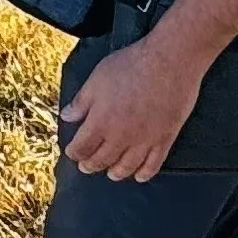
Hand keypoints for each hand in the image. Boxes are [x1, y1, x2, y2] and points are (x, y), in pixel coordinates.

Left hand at [62, 31, 208, 182]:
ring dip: (116, 173)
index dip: (74, 153)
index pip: (81, 147)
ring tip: (111, 174)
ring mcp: (144, 141)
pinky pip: (153, 164)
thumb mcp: (98, 77)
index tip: (72, 153)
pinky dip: (144, 173)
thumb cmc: (132, 64)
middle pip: (102, 160)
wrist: (170, 61)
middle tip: (87, 167)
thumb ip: (81, 101)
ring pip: (126, 167)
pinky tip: (139, 175)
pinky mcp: (164, 139)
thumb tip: (67, 116)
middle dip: (91, 165)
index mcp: (100, 121)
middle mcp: (120, 137)